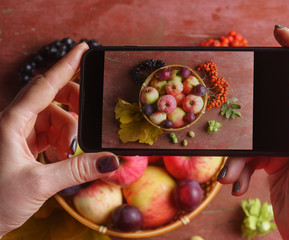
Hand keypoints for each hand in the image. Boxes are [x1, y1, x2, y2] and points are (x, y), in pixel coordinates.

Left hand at [0, 43, 119, 235]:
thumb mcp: (40, 184)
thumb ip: (77, 170)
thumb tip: (110, 160)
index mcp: (11, 123)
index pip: (44, 84)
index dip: (66, 64)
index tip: (83, 48)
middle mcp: (12, 122)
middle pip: (49, 97)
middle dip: (73, 106)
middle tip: (88, 120)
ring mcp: (16, 133)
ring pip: (51, 116)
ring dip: (68, 131)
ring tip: (71, 152)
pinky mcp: (20, 145)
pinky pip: (47, 132)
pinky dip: (61, 140)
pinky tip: (63, 155)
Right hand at [217, 26, 288, 239]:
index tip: (278, 33)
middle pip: (280, 97)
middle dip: (256, 103)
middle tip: (238, 99)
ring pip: (258, 130)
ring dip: (242, 153)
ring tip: (233, 174)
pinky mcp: (275, 156)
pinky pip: (252, 152)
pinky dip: (241, 167)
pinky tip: (237, 184)